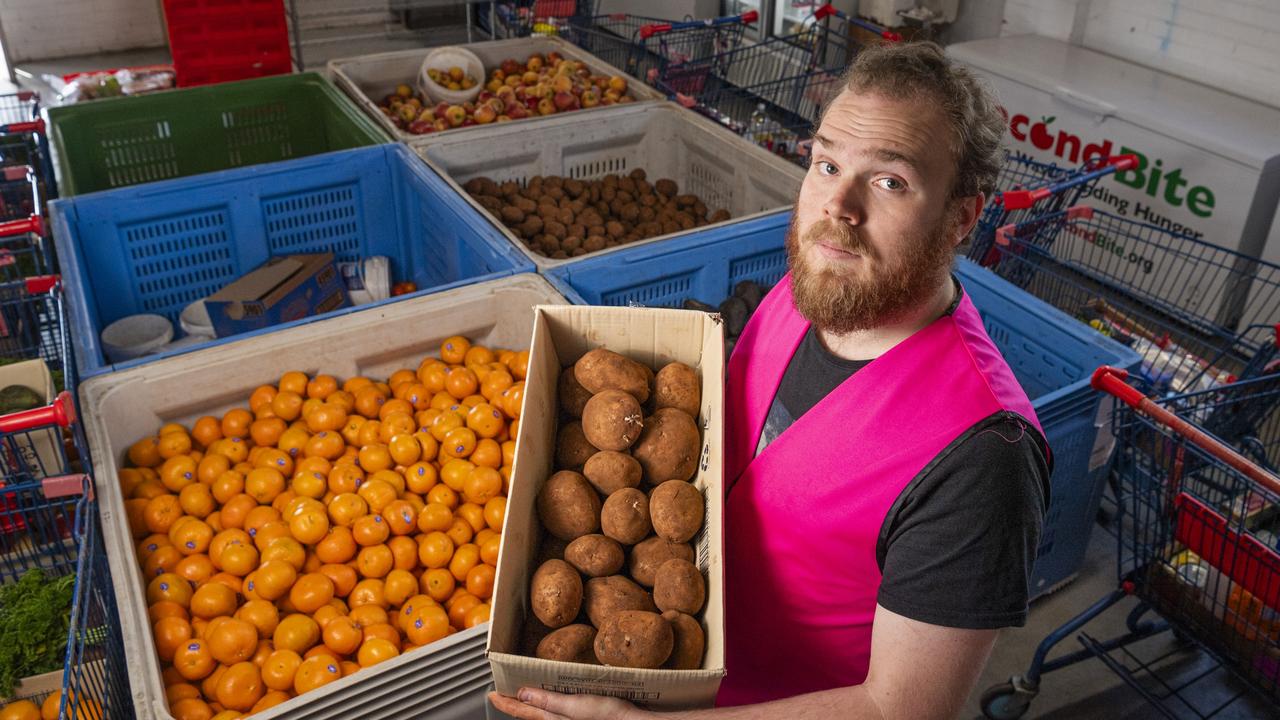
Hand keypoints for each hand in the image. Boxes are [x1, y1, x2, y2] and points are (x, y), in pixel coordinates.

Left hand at [488, 688, 651, 719]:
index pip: (521, 712)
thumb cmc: (608, 716)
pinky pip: (557, 710)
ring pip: (543, 713)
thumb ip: (547, 702)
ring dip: (532, 703)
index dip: (505, 703)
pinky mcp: (581, 716)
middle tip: (505, 691)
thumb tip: (521, 694)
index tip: (491, 694)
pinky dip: (549, 702)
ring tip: (524, 690)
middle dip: (516, 703)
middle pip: (530, 714)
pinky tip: (555, 694)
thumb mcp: (575, 706)